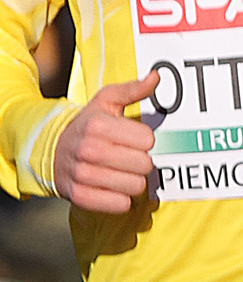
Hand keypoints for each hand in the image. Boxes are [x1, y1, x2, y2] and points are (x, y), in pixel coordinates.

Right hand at [53, 74, 157, 213]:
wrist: (49, 150)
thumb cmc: (87, 126)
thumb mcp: (106, 103)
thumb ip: (132, 90)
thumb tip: (156, 76)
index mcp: (98, 125)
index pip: (148, 140)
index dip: (143, 140)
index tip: (130, 139)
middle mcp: (88, 149)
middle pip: (145, 165)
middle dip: (140, 162)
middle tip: (126, 157)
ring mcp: (82, 174)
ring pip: (136, 186)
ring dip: (132, 181)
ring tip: (119, 172)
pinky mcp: (80, 196)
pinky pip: (121, 204)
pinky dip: (121, 199)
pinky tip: (111, 187)